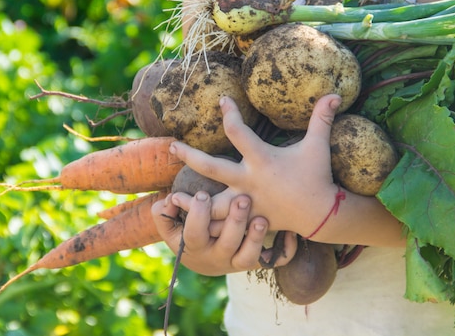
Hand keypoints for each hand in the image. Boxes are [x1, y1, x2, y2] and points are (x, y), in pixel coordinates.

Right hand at [151, 191, 297, 275]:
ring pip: (249, 257)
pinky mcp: (258, 261)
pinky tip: (291, 233)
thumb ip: (163, 213)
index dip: (198, 215)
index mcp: (195, 246)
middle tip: (242, 198)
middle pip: (227, 244)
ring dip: (257, 238)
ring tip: (262, 219)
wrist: (206, 258)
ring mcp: (239, 260)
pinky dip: (285, 250)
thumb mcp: (170, 226)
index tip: (203, 194)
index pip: (194, 234)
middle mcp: (218, 256)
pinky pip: (275, 261)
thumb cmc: (187, 231)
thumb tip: (169, 201)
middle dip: (234, 222)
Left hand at [169, 94, 341, 234]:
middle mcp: (249, 180)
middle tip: (172, 147)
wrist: (321, 214)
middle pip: (212, 168)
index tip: (221, 100)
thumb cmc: (316, 176)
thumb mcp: (318, 146)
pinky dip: (208, 225)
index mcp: (262, 159)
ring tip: (171, 198)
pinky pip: (224, 224)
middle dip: (190, 156)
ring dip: (192, 202)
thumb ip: (322, 119)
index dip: (229, 113)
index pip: (238, 133)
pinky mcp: (248, 218)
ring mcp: (246, 202)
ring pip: (212, 204)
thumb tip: (336, 94)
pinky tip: (190, 224)